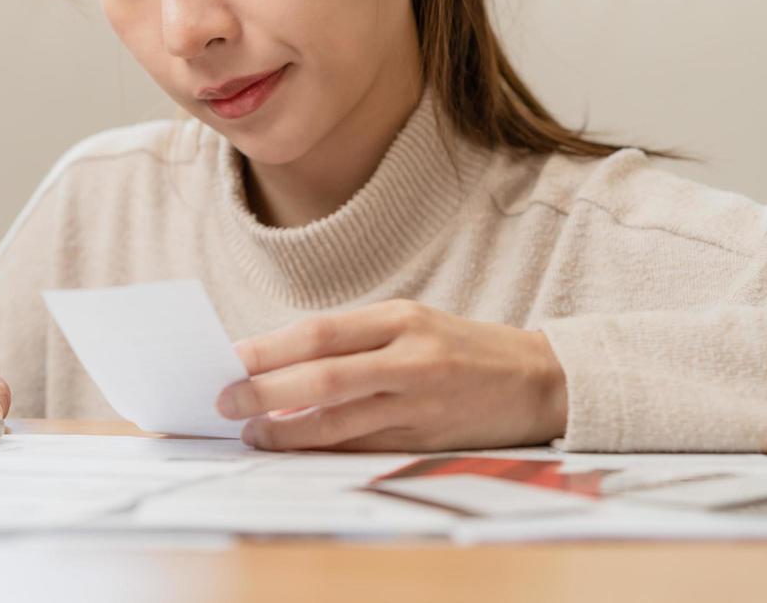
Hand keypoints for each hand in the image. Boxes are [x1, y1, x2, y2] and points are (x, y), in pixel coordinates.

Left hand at [215, 300, 566, 450]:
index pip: (321, 332)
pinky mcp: (427, 440)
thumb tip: (278, 363)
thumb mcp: (410, 323)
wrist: (541, 379)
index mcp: (400, 318)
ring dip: (287, 429)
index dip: (269, 348)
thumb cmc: (461, 347)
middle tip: (225, 400)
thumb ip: (351, 341)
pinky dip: (323, 447)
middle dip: (265, 390)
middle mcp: (409, 358)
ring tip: (252, 432)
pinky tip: (295, 446)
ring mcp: (419, 403)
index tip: (229, 358)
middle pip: (323, 375)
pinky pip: (362, 447)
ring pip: (339, 419)